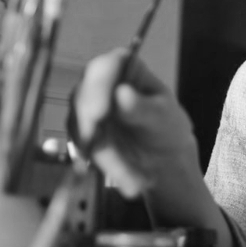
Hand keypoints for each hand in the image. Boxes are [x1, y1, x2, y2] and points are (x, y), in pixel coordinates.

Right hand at [71, 48, 198, 196]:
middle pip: (83, 97)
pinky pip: (81, 147)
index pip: (104, 67)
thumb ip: (143, 107)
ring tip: (132, 179)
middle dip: (93, 128)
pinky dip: (101, 166)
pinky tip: (125, 180)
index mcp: (124, 66)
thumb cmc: (166, 126)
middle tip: (105, 154)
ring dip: (103, 156)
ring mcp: (85, 105)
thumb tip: (122, 94)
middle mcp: (99, 81)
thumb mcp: (163, 116)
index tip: (100, 113)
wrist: (161, 155)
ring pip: (79, 126)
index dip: (97, 88)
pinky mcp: (80, 130)